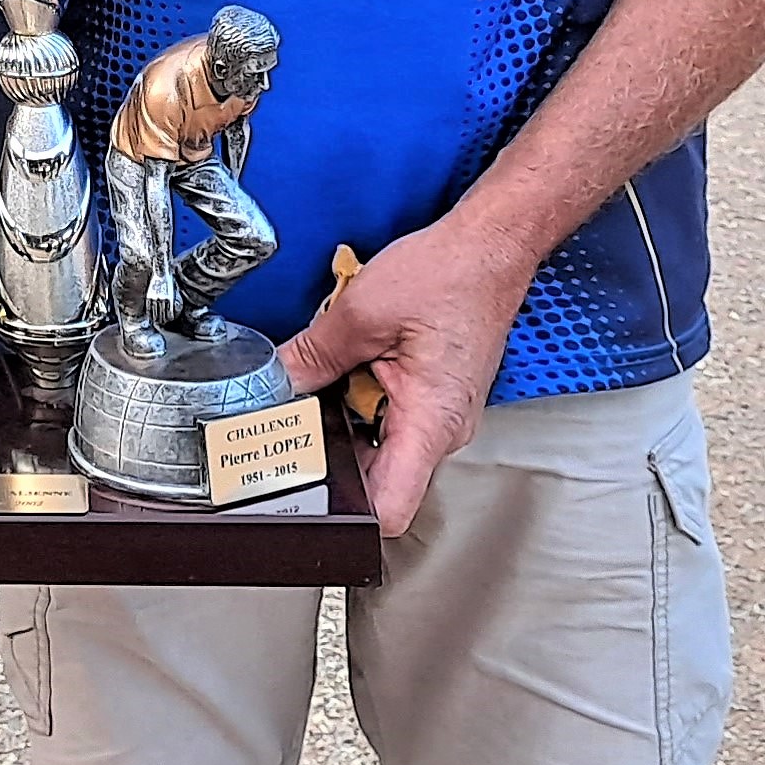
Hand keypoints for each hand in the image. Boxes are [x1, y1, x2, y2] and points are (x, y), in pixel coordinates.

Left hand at [275, 217, 530, 536]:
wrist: (487, 249)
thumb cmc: (449, 275)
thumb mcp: (361, 313)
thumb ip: (313, 356)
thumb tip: (278, 384)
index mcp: (430, 423)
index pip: (390, 511)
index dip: (345, 515)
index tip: (304, 496)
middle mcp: (440, 431)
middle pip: (376, 481)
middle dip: (329, 459)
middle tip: (292, 428)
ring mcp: (438, 417)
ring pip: (377, 446)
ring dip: (343, 423)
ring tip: (319, 387)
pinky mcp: (432, 398)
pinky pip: (388, 418)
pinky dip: (360, 400)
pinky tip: (345, 368)